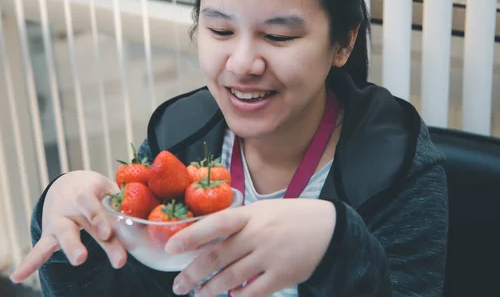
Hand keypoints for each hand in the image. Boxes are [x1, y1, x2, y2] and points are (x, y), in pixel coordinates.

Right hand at [10, 170, 125, 282]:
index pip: (91, 205)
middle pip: (76, 226)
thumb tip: (143, 215)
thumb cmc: (95, 190)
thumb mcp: (105, 188)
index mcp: (85, 193)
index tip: (106, 233)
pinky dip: (29, 263)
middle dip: (79, 242)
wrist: (68, 184)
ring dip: (69, 248)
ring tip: (78, 260)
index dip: (98, 218)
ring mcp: (58, 222)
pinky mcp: (50, 235)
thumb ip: (121, 201)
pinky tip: (17, 277)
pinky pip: (39, 249)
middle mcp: (69, 208)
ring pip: (62, 237)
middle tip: (84, 258)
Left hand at [165, 199, 335, 296]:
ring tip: (197, 295)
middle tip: (178, 285)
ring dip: (209, 289)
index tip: (170, 247)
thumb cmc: (290, 217)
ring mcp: (270, 256)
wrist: (329, 228)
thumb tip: (206, 238)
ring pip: (231, 277)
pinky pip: (253, 292)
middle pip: (217, 256)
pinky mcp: (282, 275)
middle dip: (193, 273)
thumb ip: (239, 222)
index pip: (216, 223)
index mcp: (251, 214)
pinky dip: (237, 296)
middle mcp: (258, 234)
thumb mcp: (264, 210)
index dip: (191, 235)